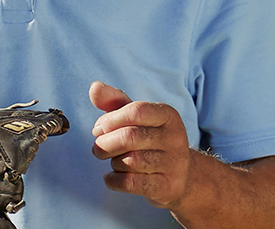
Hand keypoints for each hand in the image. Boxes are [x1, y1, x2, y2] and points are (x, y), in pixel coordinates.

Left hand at [88, 81, 194, 208]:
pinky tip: (112, 177)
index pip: (136, 111)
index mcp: (167, 115)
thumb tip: (94, 87)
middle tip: (98, 149)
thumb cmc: (150, 140)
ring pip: (130, 161)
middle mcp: (175, 137)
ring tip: (114, 161)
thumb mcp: (135, 117)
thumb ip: (114, 101)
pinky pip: (131, 183)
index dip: (110, 120)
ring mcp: (174, 163)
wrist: (180, 175)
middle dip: (105, 144)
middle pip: (129, 137)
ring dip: (112, 162)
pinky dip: (114, 180)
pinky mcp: (168, 186)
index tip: (99, 129)